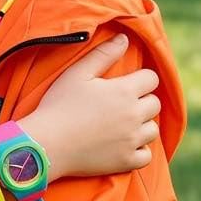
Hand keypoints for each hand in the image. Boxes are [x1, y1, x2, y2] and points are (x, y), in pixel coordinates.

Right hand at [14, 34, 160, 180]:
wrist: (46, 143)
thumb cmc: (58, 105)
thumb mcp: (78, 73)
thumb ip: (103, 54)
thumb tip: (125, 38)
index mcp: (124, 91)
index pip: (151, 79)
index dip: (139, 79)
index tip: (125, 84)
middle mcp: (133, 115)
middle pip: (155, 104)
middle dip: (142, 101)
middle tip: (120, 105)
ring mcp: (131, 140)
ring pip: (153, 130)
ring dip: (141, 126)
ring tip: (121, 125)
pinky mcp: (126, 162)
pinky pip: (146, 156)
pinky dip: (138, 151)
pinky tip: (122, 145)